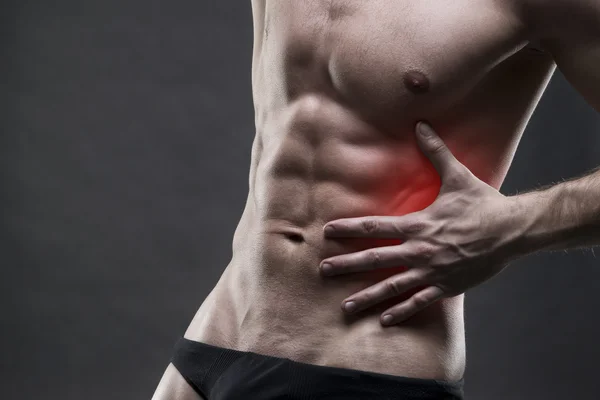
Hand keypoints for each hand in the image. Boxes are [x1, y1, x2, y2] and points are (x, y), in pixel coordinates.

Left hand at [321, 122, 522, 325]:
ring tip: (346, 306)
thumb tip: (420, 124)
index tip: (327, 232)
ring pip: (392, 287)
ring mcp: (431, 271)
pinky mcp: (446, 286)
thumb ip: (435, 151)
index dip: (348, 228)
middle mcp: (419, 250)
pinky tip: (384, 321)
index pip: (374, 226)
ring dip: (368, 297)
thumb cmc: (483, 202)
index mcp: (417, 225)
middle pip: (374, 259)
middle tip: (323, 271)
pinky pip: (419, 302)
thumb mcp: (457, 175)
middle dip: (346, 265)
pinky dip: (401, 312)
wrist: (512, 230)